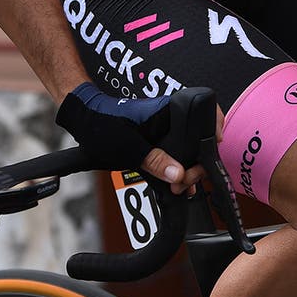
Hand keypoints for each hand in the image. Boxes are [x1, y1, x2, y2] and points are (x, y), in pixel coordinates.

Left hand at [56, 83, 210, 194]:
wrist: (84, 118)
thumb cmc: (102, 124)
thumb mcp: (128, 148)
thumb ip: (155, 162)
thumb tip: (179, 174)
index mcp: (167, 110)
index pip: (205, 117)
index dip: (213, 136)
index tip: (205, 161)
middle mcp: (170, 116)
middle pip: (199, 139)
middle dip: (197, 164)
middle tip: (184, 183)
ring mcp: (164, 126)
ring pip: (188, 148)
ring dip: (187, 167)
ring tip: (178, 185)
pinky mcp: (157, 136)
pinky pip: (175, 151)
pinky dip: (177, 166)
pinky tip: (175, 181)